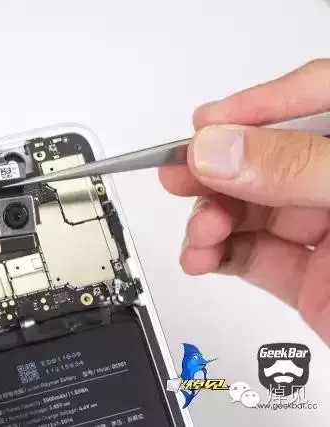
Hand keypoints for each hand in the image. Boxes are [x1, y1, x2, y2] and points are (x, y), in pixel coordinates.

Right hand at [159, 59, 329, 344]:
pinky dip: (215, 254)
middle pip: (270, 159)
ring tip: (200, 229)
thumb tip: (221, 149)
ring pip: (251, 211)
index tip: (208, 124)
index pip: (320, 98)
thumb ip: (300, 170)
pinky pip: (250, 257)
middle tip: (182, 174)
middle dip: (219, 168)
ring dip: (211, 217)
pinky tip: (201, 254)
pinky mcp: (311, 279)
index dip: (259, 106)